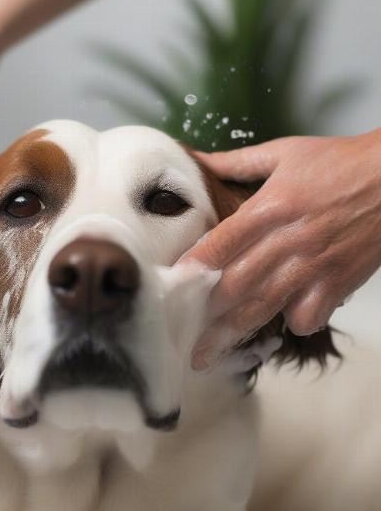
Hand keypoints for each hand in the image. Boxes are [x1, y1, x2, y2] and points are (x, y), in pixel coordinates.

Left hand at [180, 131, 380, 369]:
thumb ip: (236, 163)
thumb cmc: (339, 163)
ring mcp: (313, 266)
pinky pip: (306, 317)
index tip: (169, 288)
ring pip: (262, 307)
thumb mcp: (283, 153)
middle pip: (235, 285)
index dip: (193, 267)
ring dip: (230, 334)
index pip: (221, 243)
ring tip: (204, 357)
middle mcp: (287, 241)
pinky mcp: (337, 284)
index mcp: (270, 207)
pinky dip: (291, 324)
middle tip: (177, 335)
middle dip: (204, 315)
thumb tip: (196, 160)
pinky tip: (280, 320)